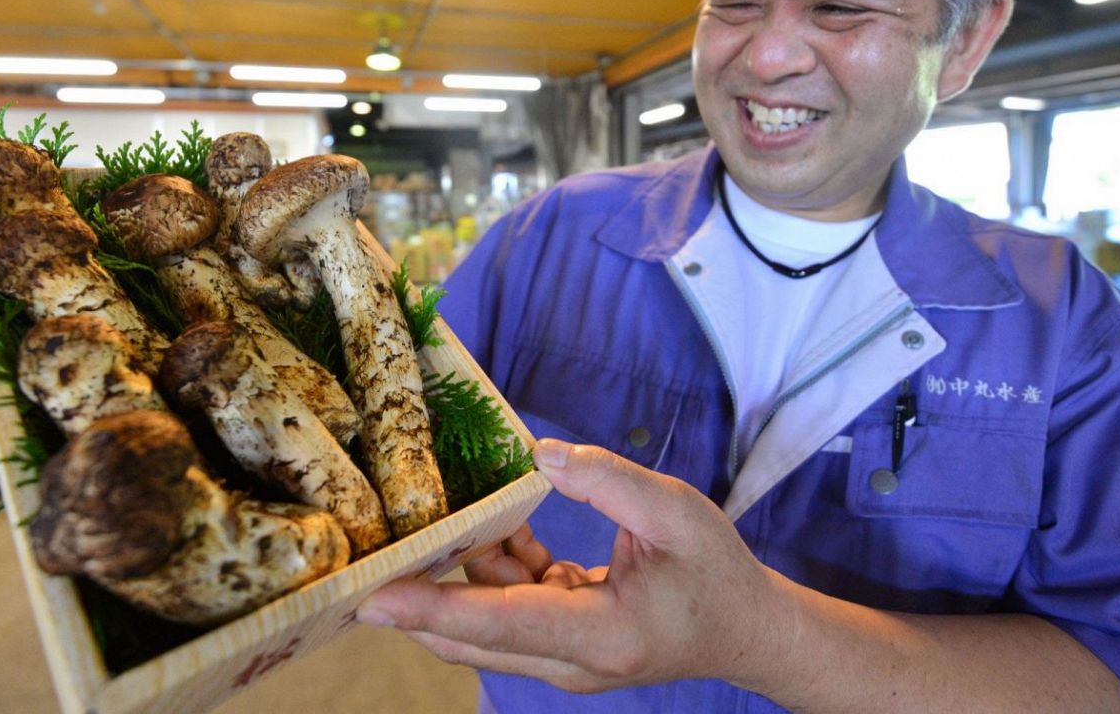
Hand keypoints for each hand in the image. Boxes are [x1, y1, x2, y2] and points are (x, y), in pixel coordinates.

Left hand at [356, 439, 793, 693]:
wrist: (748, 629)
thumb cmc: (718, 573)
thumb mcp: (676, 512)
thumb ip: (608, 481)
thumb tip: (541, 457)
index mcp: (601, 634)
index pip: (501, 622)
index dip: (432, 608)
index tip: (373, 597)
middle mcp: (570, 661)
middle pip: (470, 635)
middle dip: (416, 593)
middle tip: (371, 547)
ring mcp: (562, 659)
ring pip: (482, 622)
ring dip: (460, 570)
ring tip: (441, 511)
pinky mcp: (559, 644)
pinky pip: (506, 609)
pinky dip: (494, 568)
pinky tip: (502, 525)